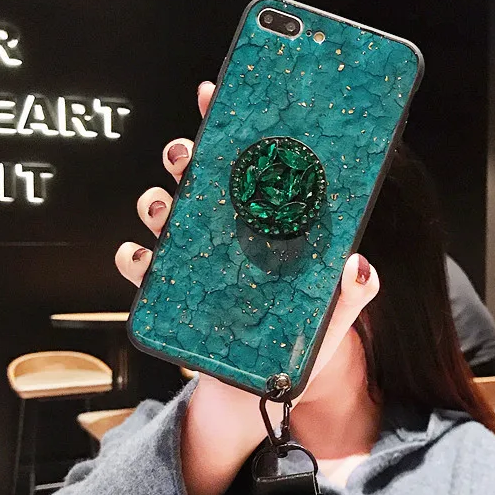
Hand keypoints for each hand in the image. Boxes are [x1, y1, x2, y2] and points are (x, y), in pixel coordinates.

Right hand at [114, 81, 379, 494]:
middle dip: (188, 157)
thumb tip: (359, 265)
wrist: (254, 398)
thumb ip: (347, 298)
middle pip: (199, 181)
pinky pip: (143, 270)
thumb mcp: (327, 325)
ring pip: (165, 214)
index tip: (219, 97)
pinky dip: (134, 258)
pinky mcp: (171, 296)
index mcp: (264, 233)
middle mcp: (225, 239)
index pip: (249, 171)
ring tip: (165, 204)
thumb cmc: (290, 357)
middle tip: (189, 152)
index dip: (233, 128)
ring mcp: (195, 264)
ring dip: (159, 200)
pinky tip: (141, 258)